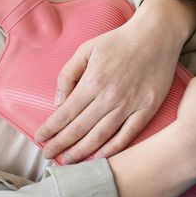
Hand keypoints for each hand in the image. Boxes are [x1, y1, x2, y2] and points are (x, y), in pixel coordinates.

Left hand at [35, 16, 181, 162]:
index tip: (40, 138)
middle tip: (47, 155)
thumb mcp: (85, 49)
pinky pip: (127, 135)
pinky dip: (112, 149)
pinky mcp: (147, 110)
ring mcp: (129, 105)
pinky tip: (98, 157)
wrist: (156, 35)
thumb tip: (58, 102)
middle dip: (60, 144)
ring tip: (67, 161)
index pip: (65, 113)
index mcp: (92, 82)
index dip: (51, 129)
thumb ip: (68, 75)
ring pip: (100, 136)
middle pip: (79, 128)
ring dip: (81, 151)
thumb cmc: (118, 41)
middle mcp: (109, 97)